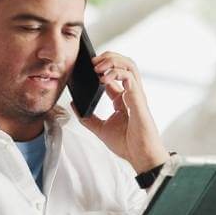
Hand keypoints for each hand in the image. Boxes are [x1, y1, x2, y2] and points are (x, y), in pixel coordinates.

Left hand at [78, 51, 168, 173]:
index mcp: (123, 99)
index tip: (87, 68)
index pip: (114, 75)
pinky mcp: (139, 99)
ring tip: (97, 65)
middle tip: (92, 61)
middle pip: (124, 64)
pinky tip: (103, 78)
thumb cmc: (127, 145)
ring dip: (112, 61)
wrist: (140, 156)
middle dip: (108, 58)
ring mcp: (136, 95)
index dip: (102, 67)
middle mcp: (131, 94)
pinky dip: (116, 73)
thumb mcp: (101, 129)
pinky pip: (129, 77)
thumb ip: (88, 117)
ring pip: (129, 65)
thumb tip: (75, 105)